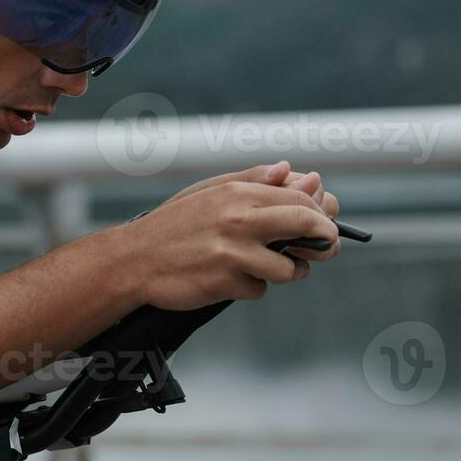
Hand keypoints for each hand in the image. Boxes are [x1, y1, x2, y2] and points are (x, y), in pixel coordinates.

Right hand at [128, 179, 340, 310]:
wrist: (135, 259)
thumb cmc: (175, 225)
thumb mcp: (211, 192)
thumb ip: (254, 180)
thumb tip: (294, 171)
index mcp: (238, 193)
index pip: (300, 198)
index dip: (321, 213)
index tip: (325, 224)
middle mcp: (238, 219)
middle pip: (306, 225)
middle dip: (326, 240)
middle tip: (326, 248)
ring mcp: (232, 253)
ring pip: (289, 267)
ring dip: (291, 271)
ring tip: (274, 267)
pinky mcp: (224, 282)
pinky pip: (260, 289)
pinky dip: (253, 287)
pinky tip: (233, 278)